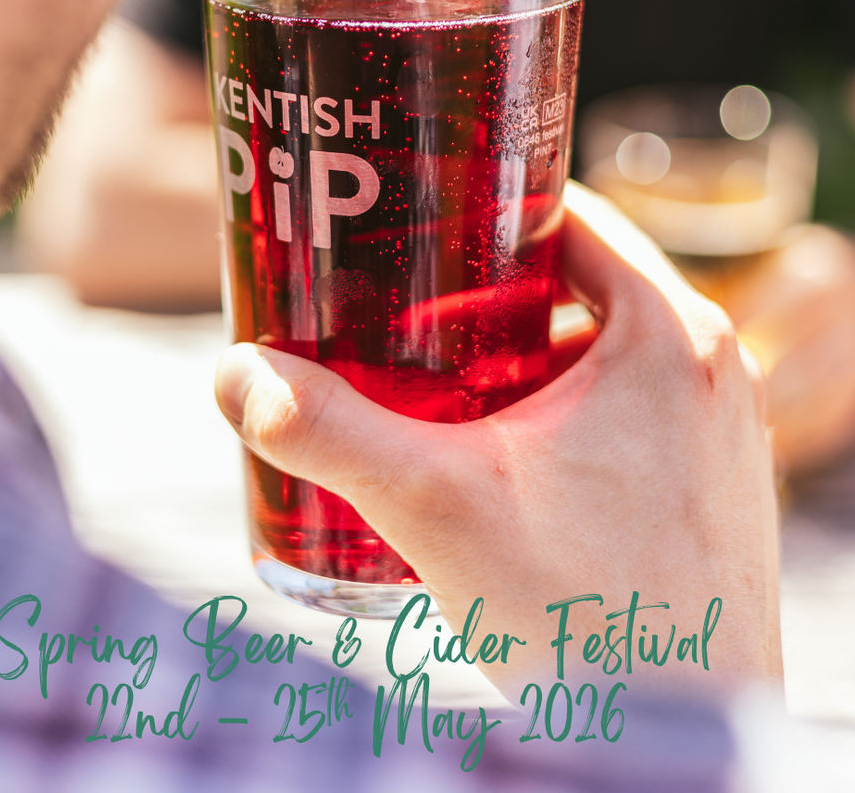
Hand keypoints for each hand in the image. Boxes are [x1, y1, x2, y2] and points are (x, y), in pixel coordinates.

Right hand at [214, 182, 781, 695]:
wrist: (675, 742)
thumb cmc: (587, 621)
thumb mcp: (434, 507)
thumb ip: (327, 430)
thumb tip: (234, 376)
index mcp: (666, 332)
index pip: (566, 215)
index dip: (481, 211)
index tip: (417, 228)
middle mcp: (708, 368)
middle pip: (575, 286)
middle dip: (483, 296)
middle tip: (403, 315)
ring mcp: (716, 429)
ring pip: (598, 352)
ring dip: (518, 359)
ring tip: (437, 387)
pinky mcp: (705, 484)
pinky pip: (624, 411)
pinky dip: (557, 413)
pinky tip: (495, 458)